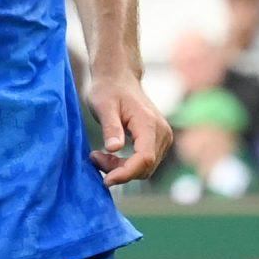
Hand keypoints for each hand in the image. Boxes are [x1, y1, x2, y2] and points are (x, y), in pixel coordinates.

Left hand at [87, 69, 168, 184]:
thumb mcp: (103, 106)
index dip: (126, 173)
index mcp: (149, 124)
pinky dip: (126, 164)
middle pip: (145, 167)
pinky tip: (109, 154)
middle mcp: (162, 132)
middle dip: (119, 170)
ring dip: (121, 168)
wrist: (119, 79)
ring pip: (145, 168)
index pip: (144, 159)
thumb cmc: (108, 90)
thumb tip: (114, 148)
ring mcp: (163, 138)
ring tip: (99, 155)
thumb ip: (110, 127)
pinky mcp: (159, 141)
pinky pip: (144, 162)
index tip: (106, 180)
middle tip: (95, 157)